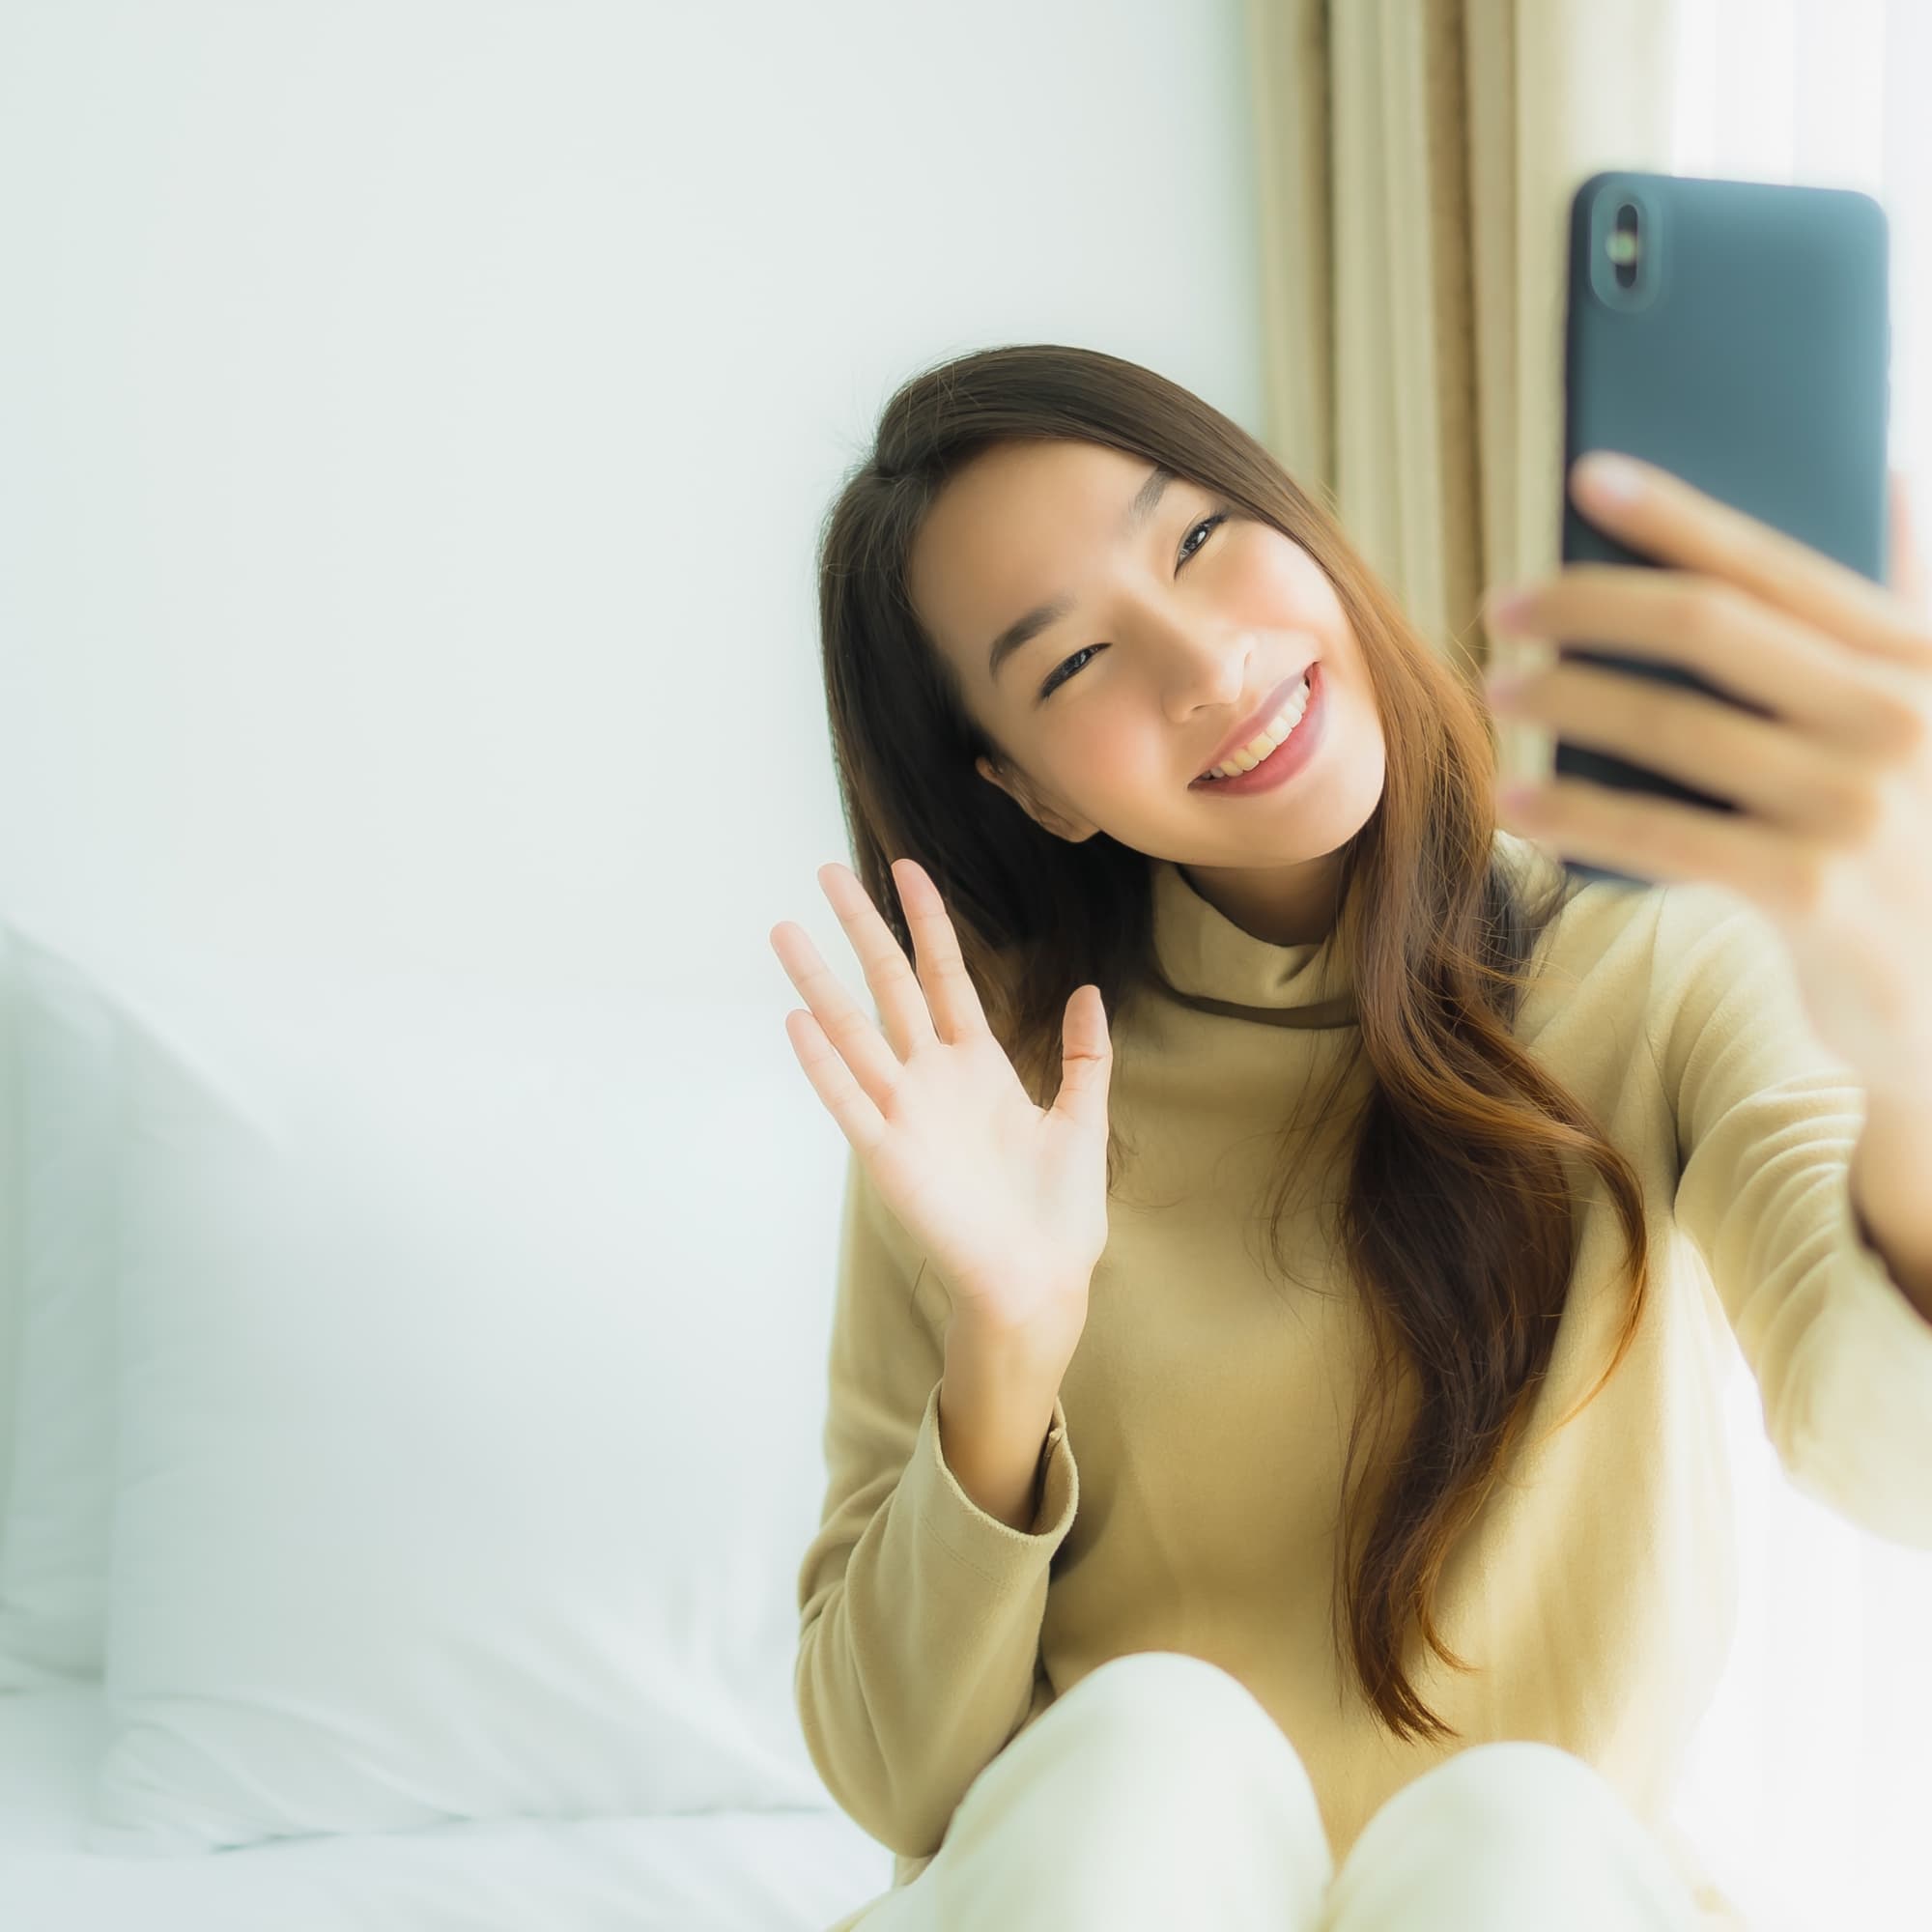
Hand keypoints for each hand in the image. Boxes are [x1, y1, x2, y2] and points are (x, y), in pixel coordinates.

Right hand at [769, 857, 1113, 1353]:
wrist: (1039, 1280)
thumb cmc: (1059, 1213)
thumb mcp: (1082, 1119)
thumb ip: (1086, 1054)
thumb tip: (1089, 991)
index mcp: (979, 1066)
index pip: (944, 975)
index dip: (927, 923)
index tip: (906, 870)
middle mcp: (933, 1080)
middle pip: (888, 986)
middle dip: (861, 928)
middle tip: (828, 872)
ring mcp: (905, 1114)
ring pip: (854, 1031)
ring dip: (818, 982)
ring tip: (785, 930)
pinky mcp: (887, 1157)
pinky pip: (848, 1101)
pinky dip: (822, 1063)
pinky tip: (796, 1020)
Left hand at [1482, 452, 1931, 1094]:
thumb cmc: (1915, 848)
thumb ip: (1909, 611)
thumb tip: (1892, 481)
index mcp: (1918, 658)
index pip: (1774, 563)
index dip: (1675, 514)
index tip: (1587, 477)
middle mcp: (1897, 718)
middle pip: (1705, 627)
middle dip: (1586, 605)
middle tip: (1503, 606)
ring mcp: (1855, 806)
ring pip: (1669, 724)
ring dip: (1564, 699)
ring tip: (1499, 689)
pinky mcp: (1809, 892)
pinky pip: (1660, 834)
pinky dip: (1575, 814)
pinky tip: (1516, 801)